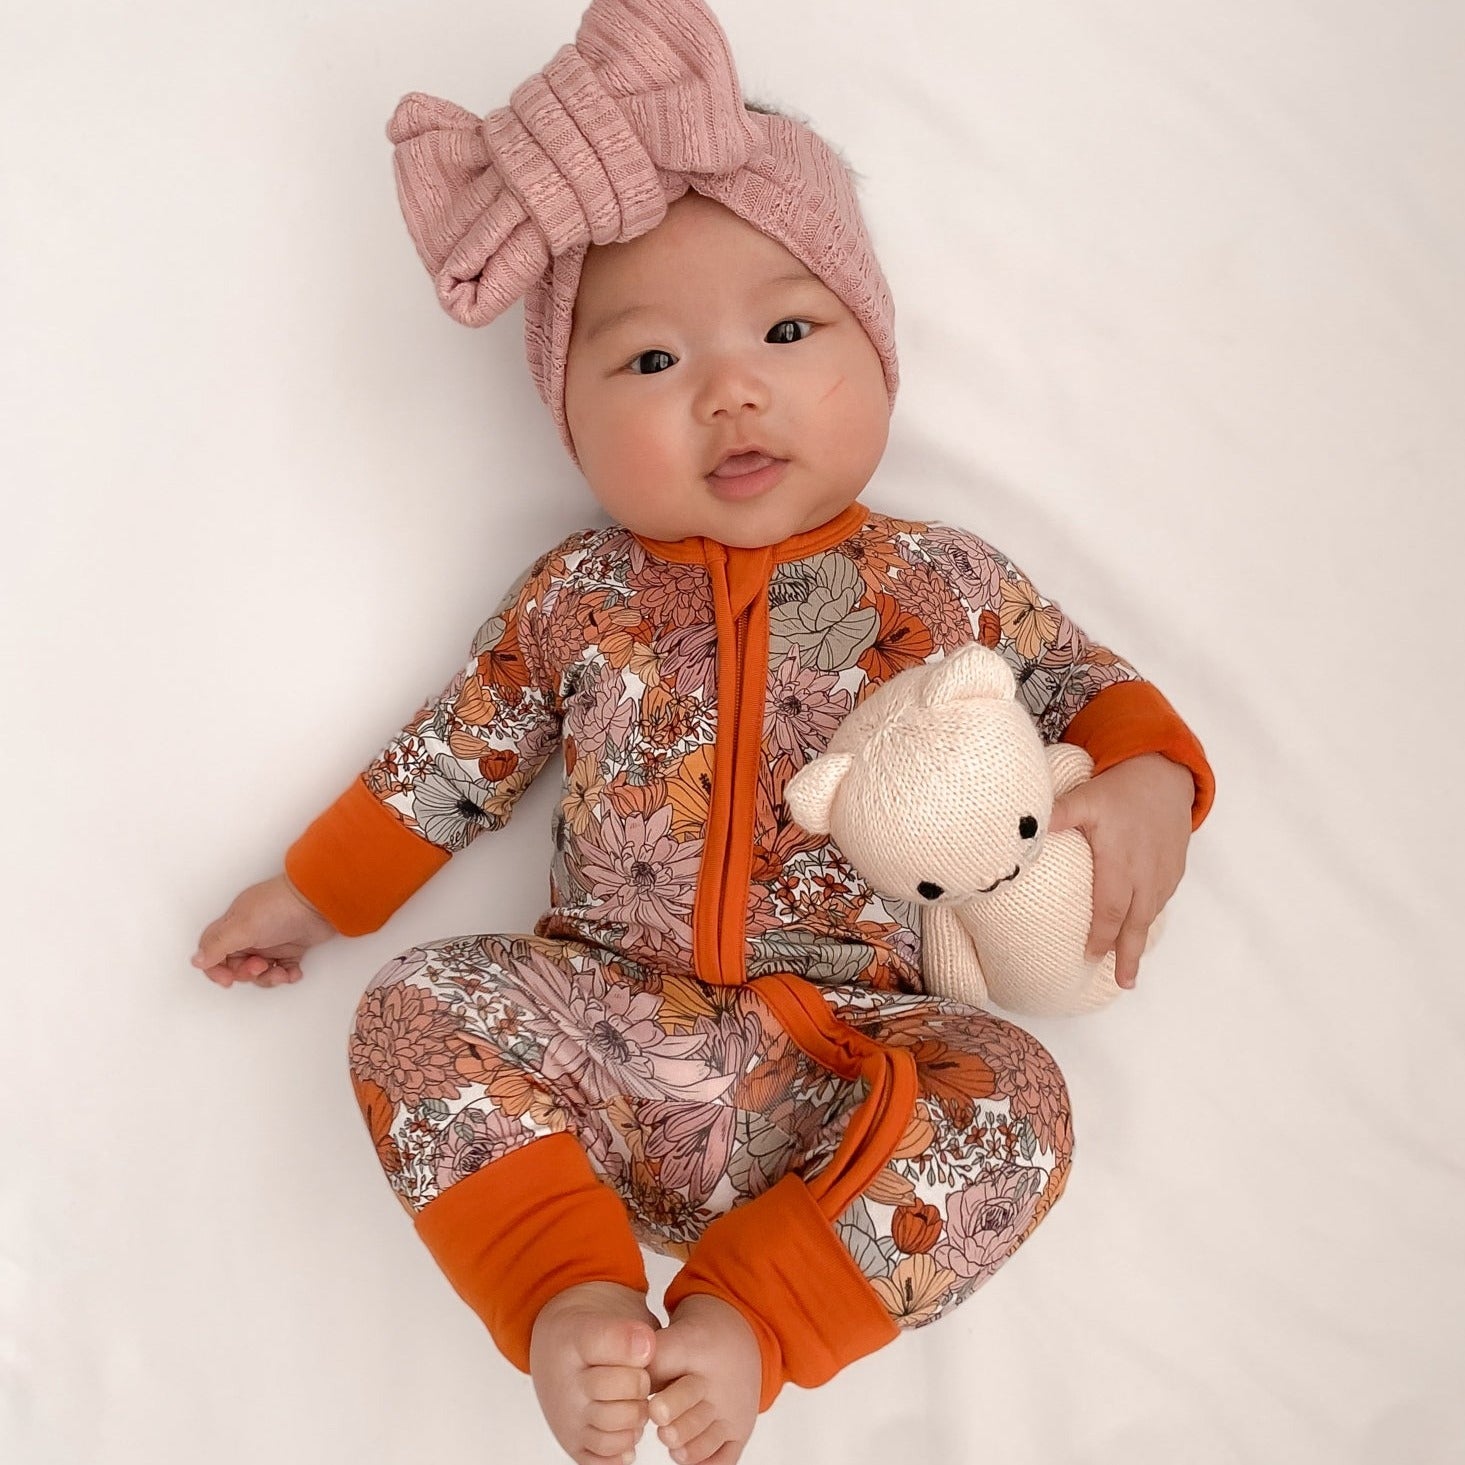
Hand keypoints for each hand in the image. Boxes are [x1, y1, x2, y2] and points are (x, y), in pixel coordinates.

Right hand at [192, 874, 337, 987]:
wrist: (321, 901)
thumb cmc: (281, 907)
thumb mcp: (244, 926)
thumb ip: (218, 945)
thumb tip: (197, 961)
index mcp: (234, 925)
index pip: (212, 950)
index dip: (215, 969)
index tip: (228, 980)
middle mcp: (250, 934)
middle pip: (236, 965)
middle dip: (247, 973)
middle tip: (261, 967)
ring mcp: (271, 941)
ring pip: (260, 971)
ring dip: (269, 978)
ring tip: (282, 972)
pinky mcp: (292, 948)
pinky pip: (282, 970)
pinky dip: (287, 975)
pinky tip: (294, 972)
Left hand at [1048, 753, 1193, 989]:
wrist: (1164, 774)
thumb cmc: (1119, 788)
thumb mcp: (1085, 798)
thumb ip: (1058, 814)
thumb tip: (1028, 830)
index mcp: (1120, 862)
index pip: (1110, 908)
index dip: (1101, 934)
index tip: (1090, 955)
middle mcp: (1145, 874)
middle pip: (1135, 923)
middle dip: (1127, 954)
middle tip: (1123, 983)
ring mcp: (1163, 873)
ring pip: (1150, 914)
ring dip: (1139, 941)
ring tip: (1129, 968)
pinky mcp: (1174, 869)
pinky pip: (1161, 901)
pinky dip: (1149, 919)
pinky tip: (1139, 930)